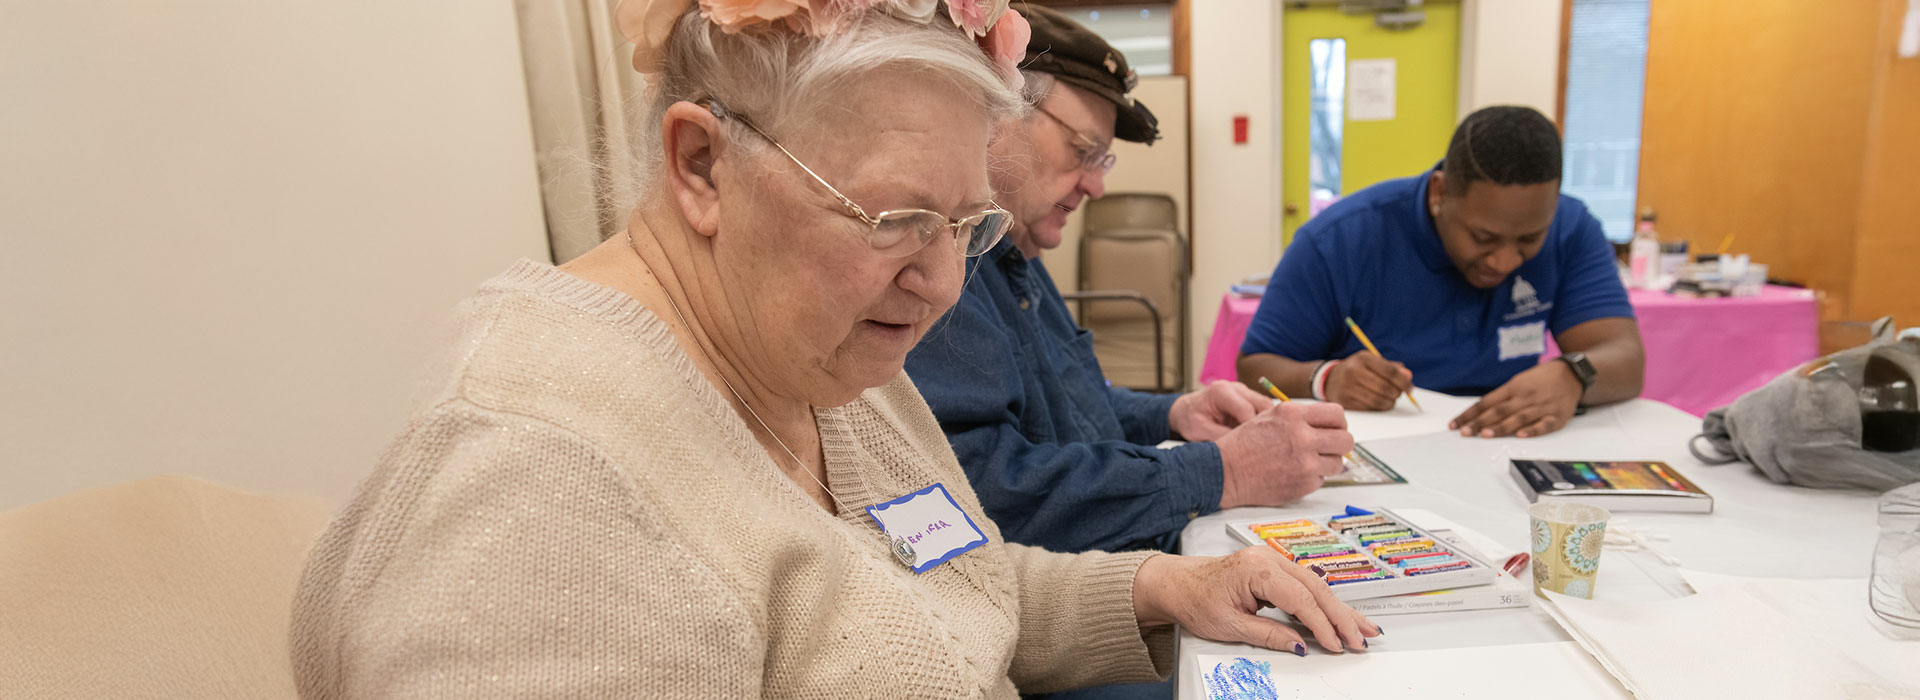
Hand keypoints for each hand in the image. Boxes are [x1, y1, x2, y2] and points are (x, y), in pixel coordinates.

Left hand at [1132, 548, 1379, 654]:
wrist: (1176, 583)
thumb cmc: (1195, 598)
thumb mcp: (1229, 625)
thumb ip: (1268, 635)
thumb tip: (1299, 645)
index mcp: (1256, 569)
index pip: (1301, 599)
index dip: (1322, 625)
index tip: (1336, 644)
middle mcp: (1268, 559)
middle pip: (1316, 588)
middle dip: (1342, 616)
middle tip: (1362, 638)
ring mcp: (1272, 560)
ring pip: (1316, 585)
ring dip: (1340, 608)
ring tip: (1363, 628)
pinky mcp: (1273, 567)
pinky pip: (1306, 584)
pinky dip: (1324, 601)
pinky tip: (1341, 614)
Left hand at [1169, 381, 1272, 440]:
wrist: (1186, 410)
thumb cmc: (1190, 420)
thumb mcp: (1199, 431)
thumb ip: (1221, 437)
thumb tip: (1242, 448)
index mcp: (1221, 391)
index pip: (1245, 409)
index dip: (1253, 429)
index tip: (1255, 447)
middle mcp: (1236, 388)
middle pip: (1262, 404)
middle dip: (1266, 426)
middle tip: (1265, 447)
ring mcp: (1245, 392)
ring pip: (1267, 407)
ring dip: (1268, 424)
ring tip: (1264, 444)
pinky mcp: (1249, 400)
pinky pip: (1264, 411)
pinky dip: (1265, 424)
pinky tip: (1261, 439)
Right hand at [1214, 402, 1353, 507]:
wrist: (1226, 472)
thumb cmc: (1243, 445)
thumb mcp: (1269, 417)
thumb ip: (1299, 417)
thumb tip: (1328, 424)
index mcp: (1293, 415)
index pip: (1337, 414)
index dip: (1339, 423)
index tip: (1334, 429)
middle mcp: (1302, 436)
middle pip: (1345, 439)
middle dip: (1340, 444)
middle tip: (1329, 448)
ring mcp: (1305, 462)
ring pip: (1338, 462)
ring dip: (1327, 462)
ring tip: (1308, 462)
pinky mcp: (1304, 484)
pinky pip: (1322, 479)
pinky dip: (1312, 477)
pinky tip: (1294, 473)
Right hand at [1324, 352, 1412, 411]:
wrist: (1330, 379)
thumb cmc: (1358, 370)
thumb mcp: (1373, 362)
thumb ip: (1392, 368)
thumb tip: (1408, 376)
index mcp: (1363, 358)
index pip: (1390, 371)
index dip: (1403, 381)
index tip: (1410, 388)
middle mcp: (1353, 371)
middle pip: (1385, 387)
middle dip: (1397, 393)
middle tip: (1399, 394)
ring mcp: (1347, 387)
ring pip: (1377, 400)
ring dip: (1389, 402)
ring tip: (1391, 399)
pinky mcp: (1344, 400)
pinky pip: (1368, 408)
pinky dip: (1379, 407)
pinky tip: (1380, 403)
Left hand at [1450, 361, 1582, 437]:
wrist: (1571, 374)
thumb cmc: (1540, 380)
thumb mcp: (1518, 382)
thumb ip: (1501, 398)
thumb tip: (1479, 413)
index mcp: (1513, 388)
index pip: (1486, 402)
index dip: (1470, 414)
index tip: (1455, 425)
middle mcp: (1525, 397)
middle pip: (1499, 411)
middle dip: (1480, 423)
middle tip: (1465, 433)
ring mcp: (1540, 407)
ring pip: (1518, 418)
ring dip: (1501, 427)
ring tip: (1485, 435)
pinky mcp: (1556, 417)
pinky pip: (1543, 425)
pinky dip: (1532, 430)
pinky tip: (1520, 435)